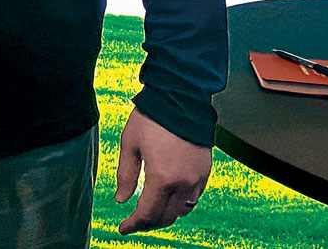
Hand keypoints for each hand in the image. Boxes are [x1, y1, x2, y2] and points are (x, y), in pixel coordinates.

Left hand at [113, 108, 210, 234]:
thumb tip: (122, 199)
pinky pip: (193, 198)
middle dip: (148, 223)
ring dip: (165, 215)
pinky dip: (180, 205)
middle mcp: (183, 183)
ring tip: (149, 212)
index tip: (123, 228)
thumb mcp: (129, 145)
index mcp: (162, 178)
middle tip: (134, 223)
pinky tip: (167, 199)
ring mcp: (197, 178)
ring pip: (182, 211)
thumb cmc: (153, 118)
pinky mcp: (205, 171)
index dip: (134, 224)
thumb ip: (125, 176)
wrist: (181, 98)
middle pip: (166, 217)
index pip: (148, 213)